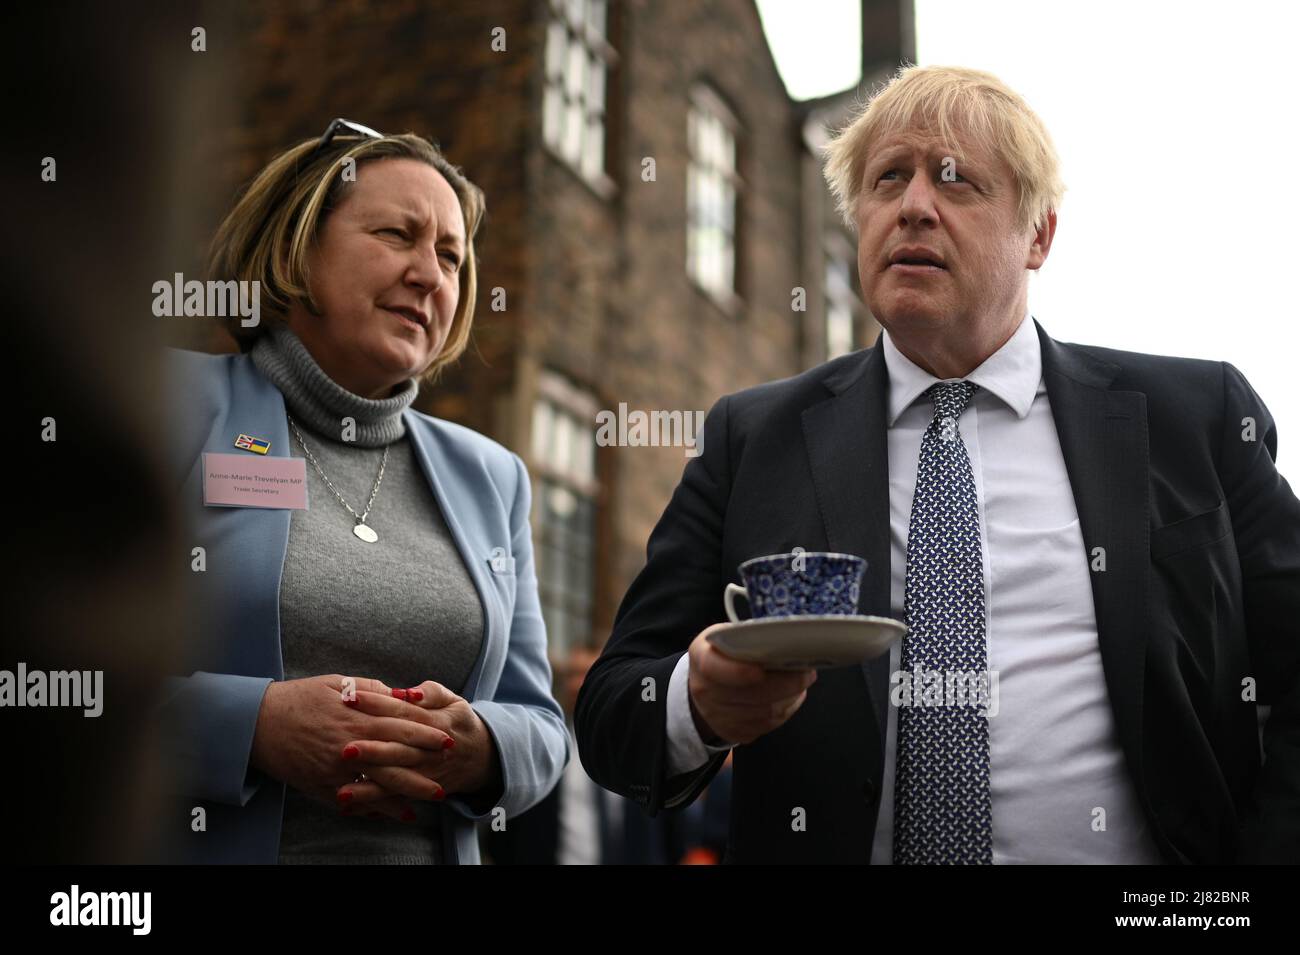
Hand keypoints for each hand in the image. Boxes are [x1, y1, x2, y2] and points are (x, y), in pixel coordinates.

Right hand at [249, 674, 449, 820]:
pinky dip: (377, 808)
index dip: (426, 735)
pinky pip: (355, 801)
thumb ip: (372, 691)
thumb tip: (401, 696)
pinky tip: (396, 813)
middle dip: (425, 767)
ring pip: (380, 784)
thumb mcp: (337, 683)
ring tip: (432, 797)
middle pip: (396, 760)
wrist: (258, 723)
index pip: (400, 727)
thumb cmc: (300, 698)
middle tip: (449, 773)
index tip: (447, 739)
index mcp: (356, 718)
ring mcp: (336, 770)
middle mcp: (350, 747)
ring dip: (408, 792)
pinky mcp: (323, 786)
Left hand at [333, 681, 502, 810]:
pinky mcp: (419, 791)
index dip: (376, 704)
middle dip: (372, 751)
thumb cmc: (456, 721)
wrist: (478, 756)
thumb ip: (431, 692)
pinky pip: (394, 799)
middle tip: (345, 749)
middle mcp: (430, 751)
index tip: (350, 698)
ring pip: (395, 780)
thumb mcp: (452, 700)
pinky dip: (371, 803)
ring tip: (342, 790)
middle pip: (399, 750)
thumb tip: (409, 692)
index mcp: (436, 722)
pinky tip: (348, 805)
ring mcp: (425, 774)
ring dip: (369, 786)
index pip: (402, 712)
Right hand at [686, 623, 816, 745]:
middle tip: (807, 672)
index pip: (714, 668)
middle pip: (751, 695)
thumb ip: (748, 637)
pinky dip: (785, 710)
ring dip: (790, 697)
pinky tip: (789, 696)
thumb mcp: (725, 635)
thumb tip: (787, 639)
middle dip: (786, 684)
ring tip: (801, 681)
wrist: (703, 687)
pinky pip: (767, 725)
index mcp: (702, 657)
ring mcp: (718, 716)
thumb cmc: (722, 655)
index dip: (738, 672)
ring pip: (765, 712)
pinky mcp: (734, 733)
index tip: (761, 670)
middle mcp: (706, 690)